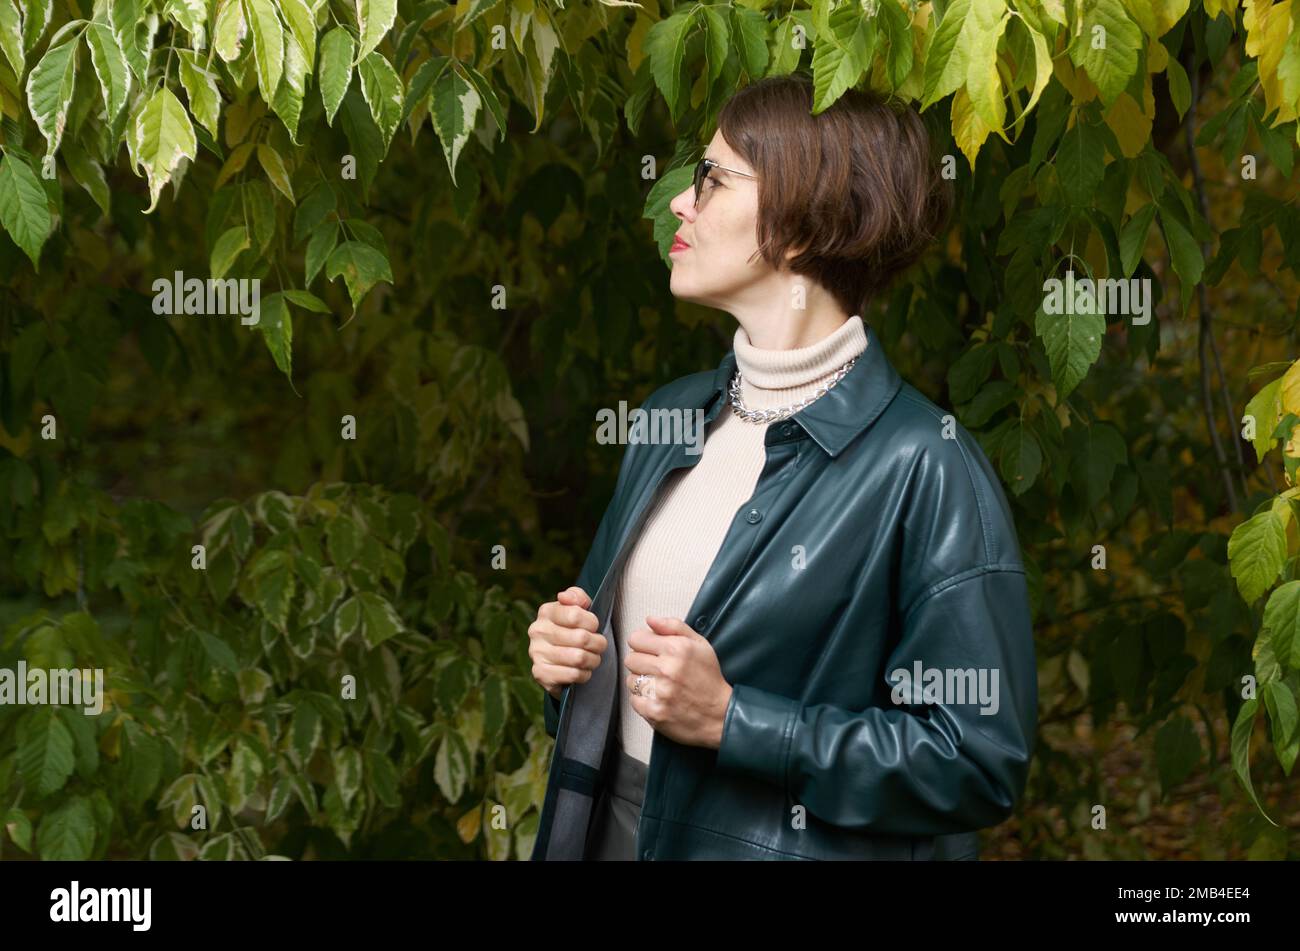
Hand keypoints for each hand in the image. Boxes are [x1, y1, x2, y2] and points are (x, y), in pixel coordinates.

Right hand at [528, 587, 606, 699]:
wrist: (559, 661)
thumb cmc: (573, 631)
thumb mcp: (578, 609)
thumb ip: (577, 597)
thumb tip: (564, 596)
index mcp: (546, 612)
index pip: (576, 615)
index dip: (592, 623)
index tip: (594, 627)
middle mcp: (538, 631)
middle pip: (581, 638)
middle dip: (598, 644)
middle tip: (599, 646)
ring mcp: (537, 653)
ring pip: (579, 658)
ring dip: (593, 660)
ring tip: (592, 658)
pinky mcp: (540, 674)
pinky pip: (572, 675)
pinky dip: (584, 674)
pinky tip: (582, 671)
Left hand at [624, 615, 733, 748]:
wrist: (719, 714)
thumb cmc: (709, 678)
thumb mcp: (700, 644)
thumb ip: (673, 626)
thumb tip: (650, 620)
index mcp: (677, 649)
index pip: (636, 639)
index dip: (643, 643)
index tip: (651, 650)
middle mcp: (667, 669)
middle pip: (630, 659)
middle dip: (641, 662)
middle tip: (657, 669)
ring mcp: (660, 692)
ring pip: (630, 680)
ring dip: (642, 682)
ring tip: (659, 685)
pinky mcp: (654, 712)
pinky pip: (633, 699)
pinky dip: (643, 699)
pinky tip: (658, 698)